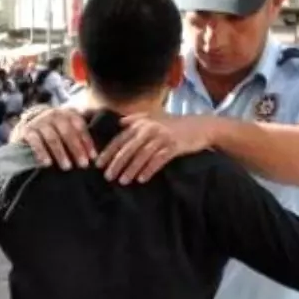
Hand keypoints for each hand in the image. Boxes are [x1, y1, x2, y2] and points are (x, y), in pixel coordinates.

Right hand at [19, 108, 95, 169]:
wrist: (29, 122)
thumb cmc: (55, 129)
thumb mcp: (68, 127)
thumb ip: (81, 135)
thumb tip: (97, 154)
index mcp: (67, 114)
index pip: (79, 126)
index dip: (87, 142)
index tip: (93, 157)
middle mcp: (54, 115)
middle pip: (67, 132)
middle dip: (76, 149)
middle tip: (83, 164)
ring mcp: (40, 122)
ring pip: (52, 138)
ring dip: (60, 153)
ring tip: (67, 167)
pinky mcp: (27, 131)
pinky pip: (35, 142)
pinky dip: (42, 153)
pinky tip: (47, 164)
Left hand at [97, 115, 215, 184]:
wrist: (200, 126)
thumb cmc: (175, 125)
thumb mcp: (156, 118)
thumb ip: (137, 119)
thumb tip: (120, 123)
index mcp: (142, 123)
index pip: (120, 138)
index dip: (109, 152)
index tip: (99, 164)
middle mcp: (150, 129)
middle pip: (129, 148)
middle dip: (117, 163)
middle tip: (108, 177)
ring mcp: (162, 137)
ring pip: (142, 155)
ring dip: (131, 169)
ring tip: (122, 181)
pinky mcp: (174, 146)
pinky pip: (158, 160)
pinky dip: (149, 170)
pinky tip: (142, 179)